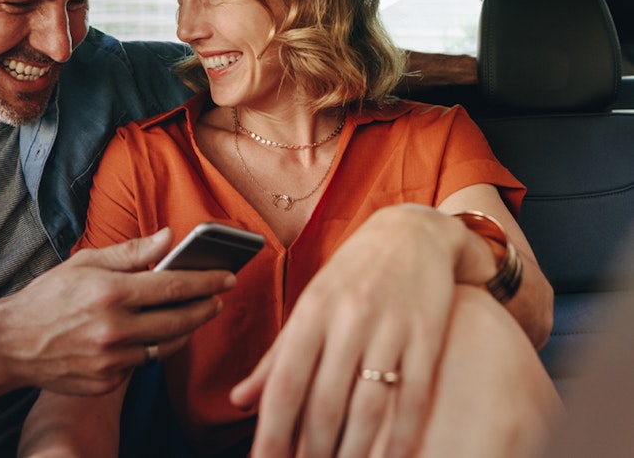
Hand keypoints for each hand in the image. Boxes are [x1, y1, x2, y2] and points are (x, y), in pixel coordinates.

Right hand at [0, 228, 234, 395]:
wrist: (11, 344)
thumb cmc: (49, 296)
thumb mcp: (85, 263)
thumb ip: (131, 253)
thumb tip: (169, 238)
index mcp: (111, 293)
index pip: (173, 286)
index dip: (206, 280)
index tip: (227, 276)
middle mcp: (114, 329)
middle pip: (179, 319)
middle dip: (206, 307)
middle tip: (218, 298)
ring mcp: (111, 360)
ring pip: (166, 346)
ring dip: (185, 329)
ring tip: (194, 315)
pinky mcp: (107, 381)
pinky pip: (143, 364)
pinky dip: (152, 348)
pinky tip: (154, 335)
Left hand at [230, 205, 461, 457]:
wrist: (414, 232)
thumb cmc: (352, 274)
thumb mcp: (309, 304)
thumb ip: (277, 356)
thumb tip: (239, 400)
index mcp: (311, 311)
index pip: (284, 383)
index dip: (271, 431)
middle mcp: (347, 319)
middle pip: (324, 403)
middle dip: (311, 452)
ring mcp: (390, 327)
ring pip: (367, 406)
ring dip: (353, 452)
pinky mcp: (428, 335)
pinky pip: (414, 396)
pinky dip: (402, 435)